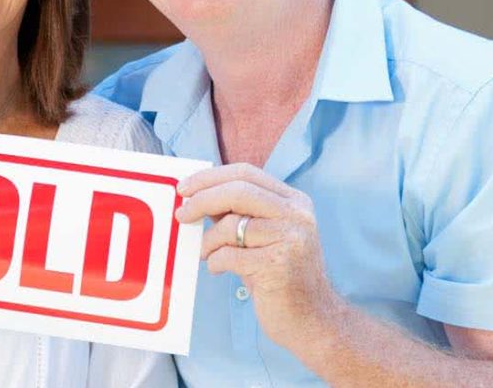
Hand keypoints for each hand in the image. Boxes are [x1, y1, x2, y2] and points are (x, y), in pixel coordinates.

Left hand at [175, 164, 343, 344]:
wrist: (311, 318)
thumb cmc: (279, 276)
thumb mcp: (262, 236)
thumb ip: (237, 213)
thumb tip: (196, 196)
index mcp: (294, 201)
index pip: (246, 173)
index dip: (210, 177)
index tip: (184, 188)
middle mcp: (296, 214)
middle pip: (238, 191)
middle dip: (202, 200)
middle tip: (181, 214)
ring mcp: (290, 238)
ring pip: (231, 225)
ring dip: (208, 242)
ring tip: (206, 254)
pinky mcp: (278, 264)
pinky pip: (229, 255)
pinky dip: (216, 262)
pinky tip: (220, 269)